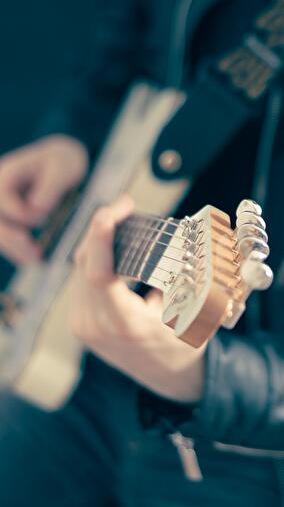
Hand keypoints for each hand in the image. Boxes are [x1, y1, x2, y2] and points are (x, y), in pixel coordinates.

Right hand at [0, 136, 87, 264]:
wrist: (61, 162)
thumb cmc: (62, 162)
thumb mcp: (62, 168)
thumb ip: (50, 187)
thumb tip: (37, 209)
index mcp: (6, 174)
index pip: (3, 199)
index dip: (21, 213)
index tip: (42, 219)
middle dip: (12, 239)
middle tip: (34, 255)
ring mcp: (1, 205)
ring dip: (13, 249)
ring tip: (35, 260)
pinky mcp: (7, 218)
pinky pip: (5, 237)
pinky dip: (15, 249)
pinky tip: (31, 258)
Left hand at [71, 195, 204, 402]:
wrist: (169, 378)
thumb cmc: (184, 345)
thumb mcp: (192, 312)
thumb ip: (181, 278)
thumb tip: (174, 240)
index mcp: (125, 324)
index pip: (100, 275)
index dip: (101, 238)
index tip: (110, 212)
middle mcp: (96, 326)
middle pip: (86, 264)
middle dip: (101, 229)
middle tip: (124, 206)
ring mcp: (83, 325)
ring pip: (80, 269)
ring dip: (97, 242)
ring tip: (121, 222)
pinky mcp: (80, 322)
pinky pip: (81, 280)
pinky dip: (95, 259)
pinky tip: (113, 246)